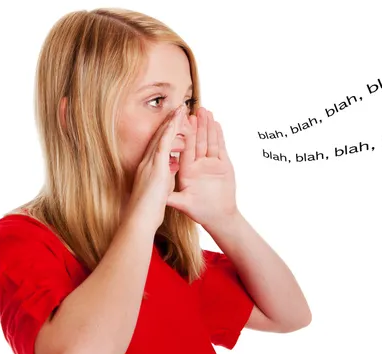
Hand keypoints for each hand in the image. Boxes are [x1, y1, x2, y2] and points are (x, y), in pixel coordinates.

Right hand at [126, 104, 186, 230]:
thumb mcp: (158, 192)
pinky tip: (177, 120)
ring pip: (161, 137)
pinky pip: (163, 144)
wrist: (139, 219)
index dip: (166, 133)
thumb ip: (163, 179)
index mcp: (148, 169)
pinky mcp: (155, 166)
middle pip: (159, 138)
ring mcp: (150, 163)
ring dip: (171, 122)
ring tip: (181, 109)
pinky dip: (170, 131)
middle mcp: (147, 163)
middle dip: (169, 123)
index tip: (173, 123)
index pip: (158, 147)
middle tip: (178, 109)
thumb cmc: (147, 211)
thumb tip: (170, 171)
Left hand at [167, 107, 238, 227]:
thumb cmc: (200, 211)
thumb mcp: (183, 203)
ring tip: (206, 111)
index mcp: (186, 170)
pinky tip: (217, 124)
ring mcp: (211, 165)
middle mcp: (198, 165)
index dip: (181, 133)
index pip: (183, 148)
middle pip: (196, 140)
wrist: (218, 217)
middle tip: (194, 108)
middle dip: (196, 125)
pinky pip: (220, 148)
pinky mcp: (223, 166)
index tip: (179, 119)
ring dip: (207, 126)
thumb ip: (172, 198)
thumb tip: (158, 195)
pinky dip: (219, 136)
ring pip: (208, 141)